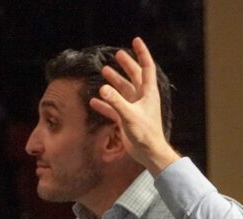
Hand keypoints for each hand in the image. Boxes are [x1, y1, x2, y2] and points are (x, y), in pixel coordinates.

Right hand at [90, 37, 180, 174]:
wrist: (149, 153)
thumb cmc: (145, 134)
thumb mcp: (130, 116)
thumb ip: (115, 102)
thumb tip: (102, 88)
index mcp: (148, 93)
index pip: (147, 68)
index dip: (142, 54)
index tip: (135, 41)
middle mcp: (142, 98)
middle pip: (135, 76)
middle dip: (126, 65)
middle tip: (117, 55)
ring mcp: (134, 108)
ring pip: (123, 90)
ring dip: (114, 82)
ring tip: (104, 72)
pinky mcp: (127, 119)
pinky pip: (114, 107)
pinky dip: (105, 103)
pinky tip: (94, 101)